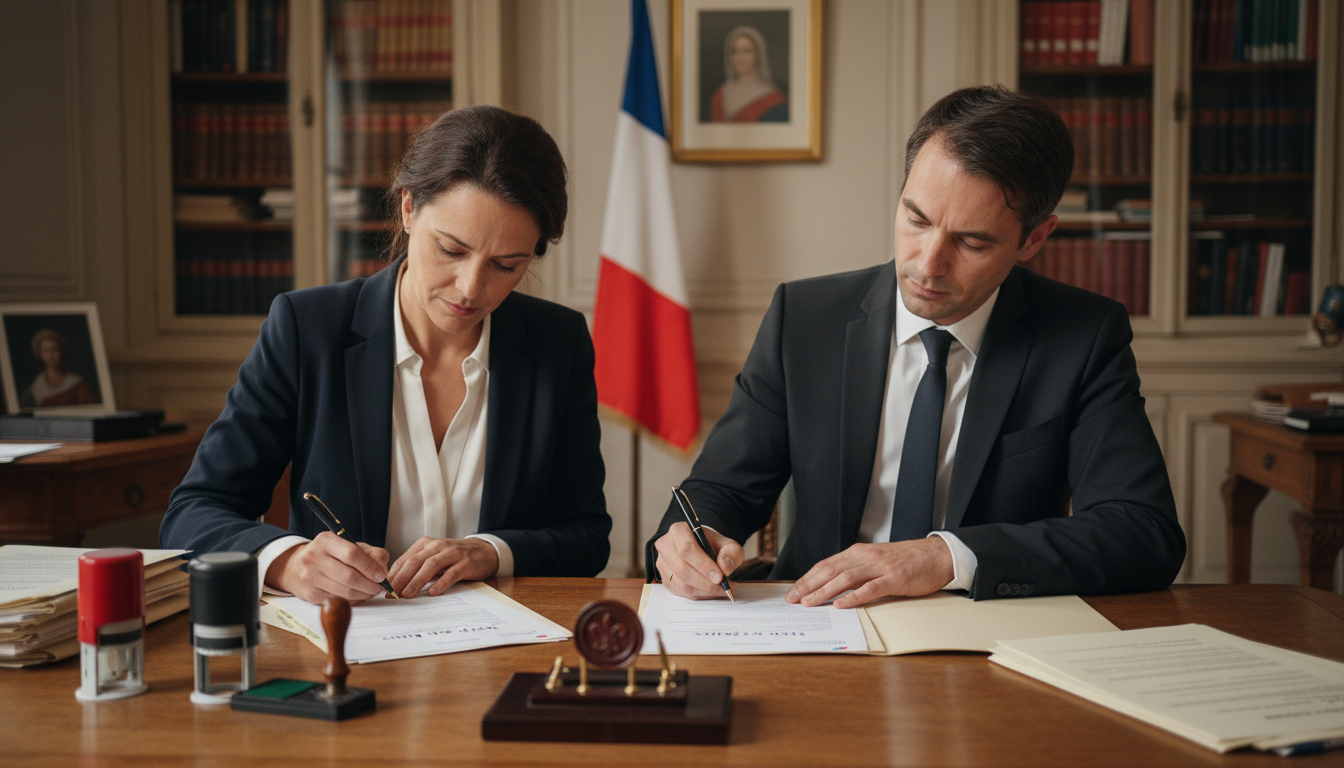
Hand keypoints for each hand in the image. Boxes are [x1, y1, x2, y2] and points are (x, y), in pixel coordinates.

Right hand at [265, 532, 390, 604]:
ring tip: (372, 591)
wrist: (296, 566)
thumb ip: (371, 553)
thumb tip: (383, 571)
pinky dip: (353, 600)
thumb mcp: (349, 545)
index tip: (382, 575)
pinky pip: (338, 601)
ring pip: (345, 592)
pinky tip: (358, 595)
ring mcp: (310, 577)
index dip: (370, 567)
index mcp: (326, 541)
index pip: (352, 554)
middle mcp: (314, 557)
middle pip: (349, 576)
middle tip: (380, 587)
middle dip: (370, 585)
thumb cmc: (329, 554)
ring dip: (364, 594)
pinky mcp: (310, 594)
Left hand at [387, 537, 499, 597]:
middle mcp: (438, 546)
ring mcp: (452, 553)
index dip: (393, 574)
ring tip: (407, 595)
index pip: (405, 559)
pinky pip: (451, 573)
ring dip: (417, 581)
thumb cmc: (454, 558)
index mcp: (426, 544)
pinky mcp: (465, 563)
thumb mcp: (433, 558)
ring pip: (430, 566)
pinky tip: (433, 592)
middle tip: (392, 594)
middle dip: (401, 578)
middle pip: (415, 562)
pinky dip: (441, 583)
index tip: (384, 588)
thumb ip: (417, 567)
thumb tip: (395, 584)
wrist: (483, 551)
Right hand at [653, 522, 743, 599]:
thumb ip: (731, 553)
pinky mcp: (665, 580)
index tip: (719, 577)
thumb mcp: (728, 544)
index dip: (703, 565)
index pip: (686, 549)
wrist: (704, 550)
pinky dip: (700, 595)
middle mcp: (666, 546)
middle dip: (706, 582)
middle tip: (724, 587)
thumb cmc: (713, 545)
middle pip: (682, 570)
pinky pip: (682, 593)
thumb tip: (725, 568)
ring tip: (722, 590)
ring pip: (682, 584)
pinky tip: (712, 591)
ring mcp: (663, 564)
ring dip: (704, 591)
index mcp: (679, 531)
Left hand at [785, 537, 953, 608]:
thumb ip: (856, 571)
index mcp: (858, 553)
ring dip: (825, 591)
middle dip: (809, 586)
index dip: (807, 578)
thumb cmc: (905, 562)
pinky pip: (871, 588)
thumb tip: (831, 588)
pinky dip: (855, 596)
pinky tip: (842, 604)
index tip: (793, 592)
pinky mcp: (895, 578)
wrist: (935, 555)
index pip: (825, 565)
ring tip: (810, 602)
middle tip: (793, 599)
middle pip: (830, 571)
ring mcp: (880, 567)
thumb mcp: (875, 562)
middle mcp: (865, 557)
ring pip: (846, 578)